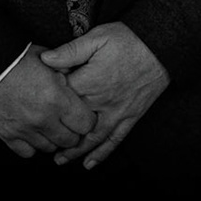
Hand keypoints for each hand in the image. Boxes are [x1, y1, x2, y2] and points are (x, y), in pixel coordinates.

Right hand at [0, 48, 95, 158]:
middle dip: (73, 132)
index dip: (87, 119)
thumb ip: (67, 72)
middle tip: (68, 121)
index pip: (86, 124)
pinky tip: (33, 132)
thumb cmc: (18, 59)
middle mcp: (43, 119)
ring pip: (50, 148)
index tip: (83, 114)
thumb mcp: (49, 60)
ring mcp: (25, 130)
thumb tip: (79, 80)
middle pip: (70, 141)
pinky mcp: (8, 135)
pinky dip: (32, 145)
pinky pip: (28, 152)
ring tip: (50, 125)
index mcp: (57, 99)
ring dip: (53, 138)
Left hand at [40, 21, 170, 169]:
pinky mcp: (130, 116)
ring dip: (74, 151)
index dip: (48, 100)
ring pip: (91, 138)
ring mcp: (116, 112)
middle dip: (56, 133)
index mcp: (89, 82)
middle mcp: (101, 102)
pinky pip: (115, 140)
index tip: (39, 102)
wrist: (161, 46)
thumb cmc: (129, 39)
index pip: (61, 98)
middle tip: (41, 141)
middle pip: (72, 124)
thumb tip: (45, 59)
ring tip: (59, 160)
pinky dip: (102, 153)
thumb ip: (71, 50)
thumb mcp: (98, 37)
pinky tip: (90, 163)